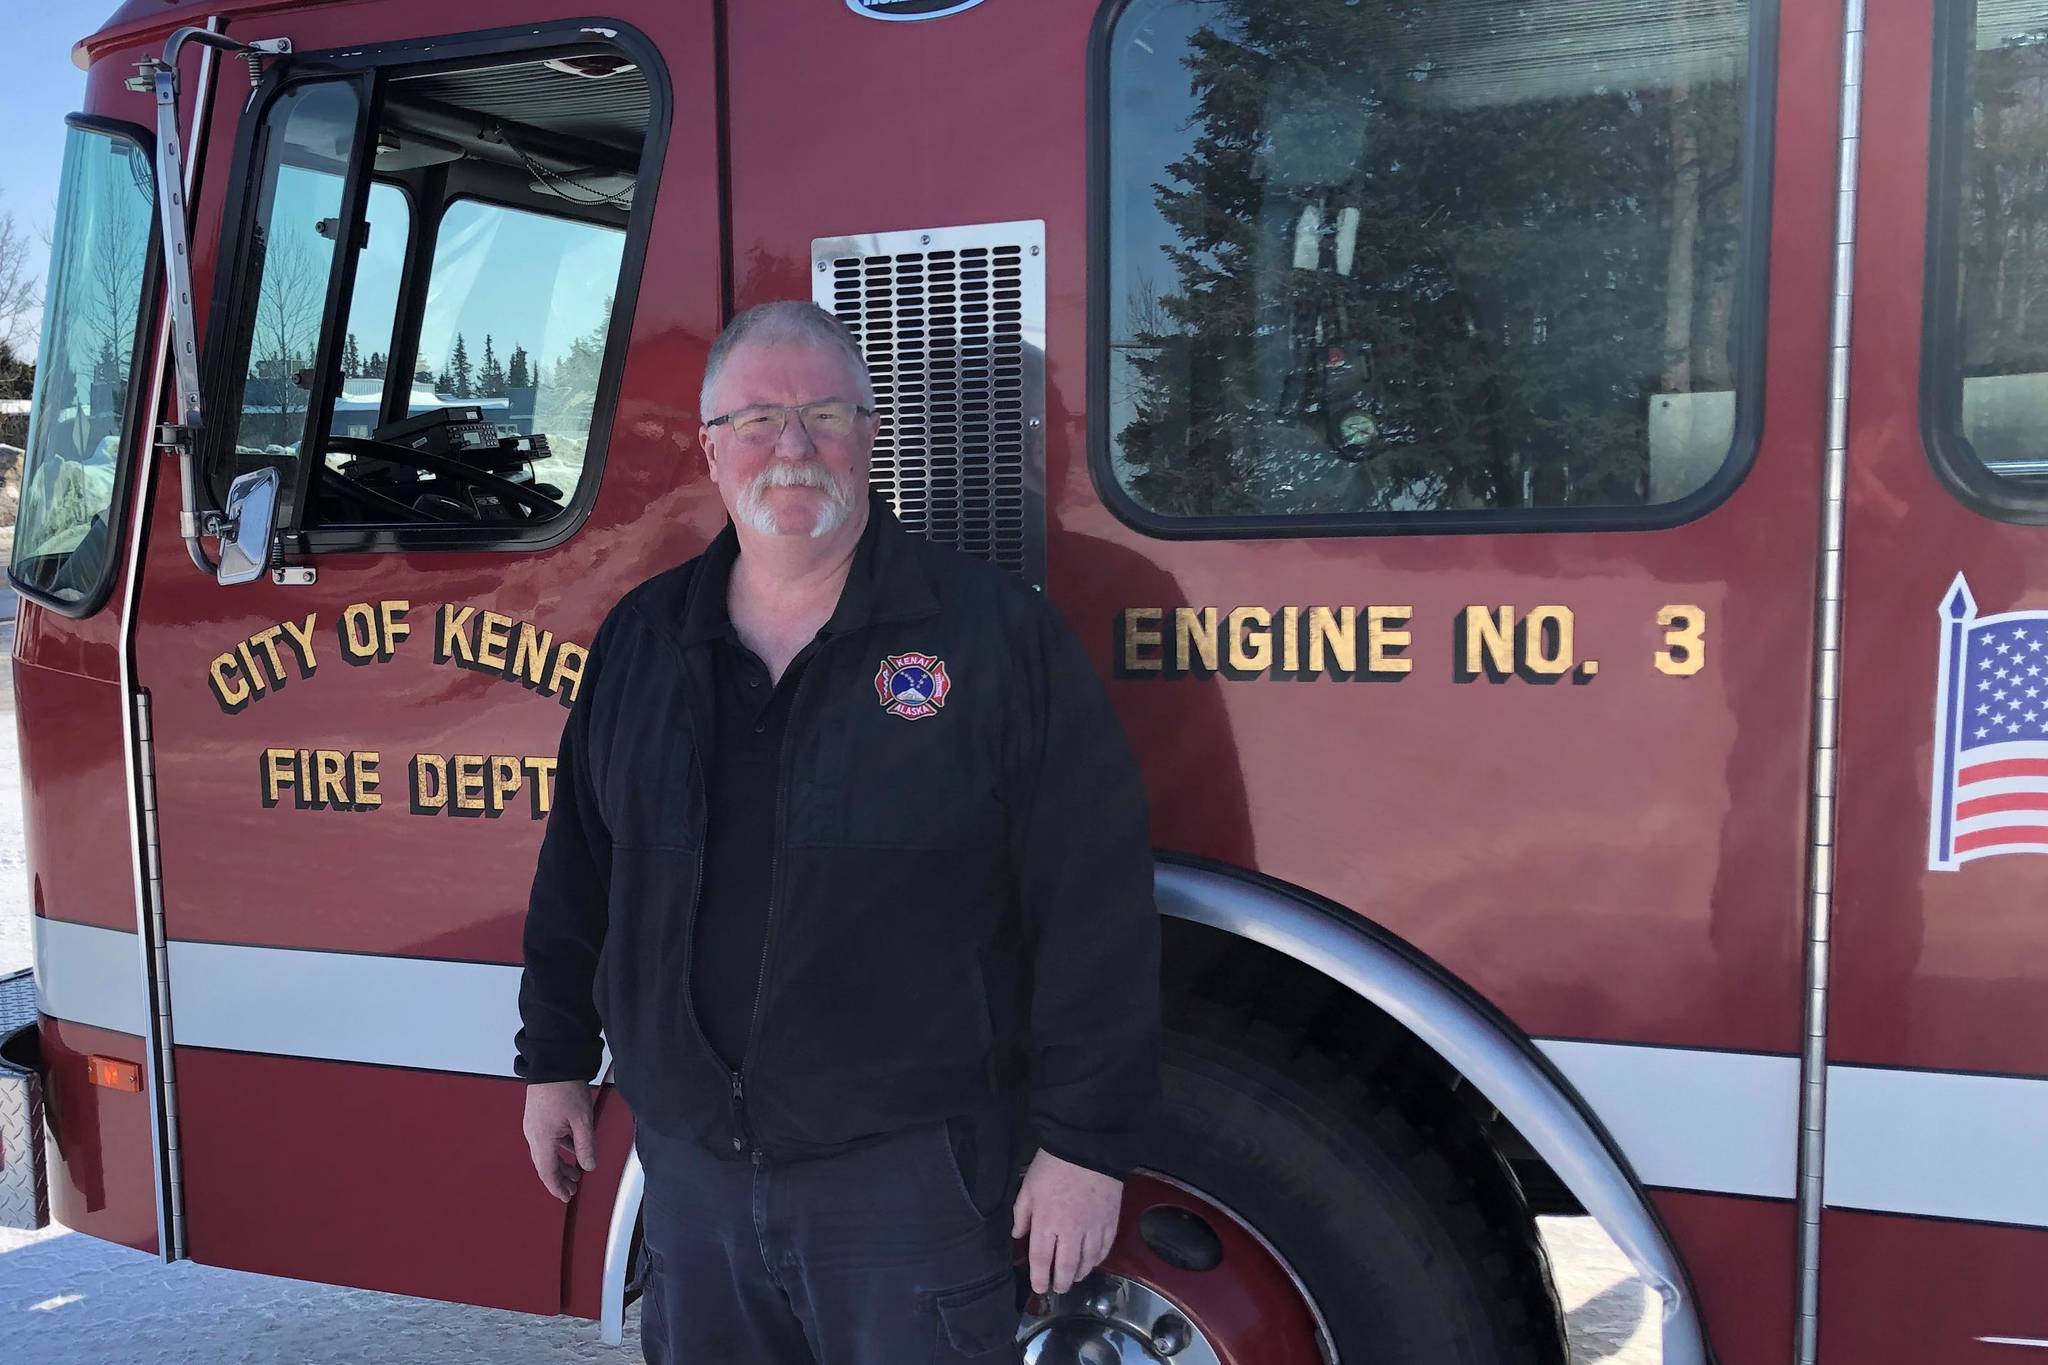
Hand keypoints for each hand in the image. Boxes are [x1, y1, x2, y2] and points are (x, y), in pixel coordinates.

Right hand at [522, 1079, 596, 1201]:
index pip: (547, 1172)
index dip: (557, 1187)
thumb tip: (589, 1166)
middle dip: (560, 1178)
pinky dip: (559, 1148)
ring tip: (576, 1172)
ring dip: (560, 1163)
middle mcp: (533, 1134)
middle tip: (573, 1188)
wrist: (553, 1061)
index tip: (566, 1197)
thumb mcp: (582, 1120)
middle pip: (545, 1164)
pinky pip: (547, 1139)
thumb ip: (585, 1146)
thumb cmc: (565, 1087)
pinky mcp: (537, 1116)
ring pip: (546, 1152)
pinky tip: (572, 1148)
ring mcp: (533, 1124)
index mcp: (541, 1139)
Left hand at [1010, 1148, 1122, 1294]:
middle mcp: (1070, 1232)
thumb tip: (1019, 1235)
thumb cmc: (1052, 1165)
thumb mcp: (1028, 1187)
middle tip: (1058, 1288)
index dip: (1040, 1279)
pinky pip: (1105, 1249)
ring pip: (1088, 1262)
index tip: (1040, 1288)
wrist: (1087, 1147)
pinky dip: (1098, 1260)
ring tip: (1075, 1277)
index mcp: (1046, 1223)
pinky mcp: (1111, 1222)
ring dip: (1080, 1274)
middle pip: (1067, 1267)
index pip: (1042, 1260)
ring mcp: (1093, 1228)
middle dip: (1061, 1283)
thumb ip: (1022, 1214)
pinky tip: (1092, 1261)